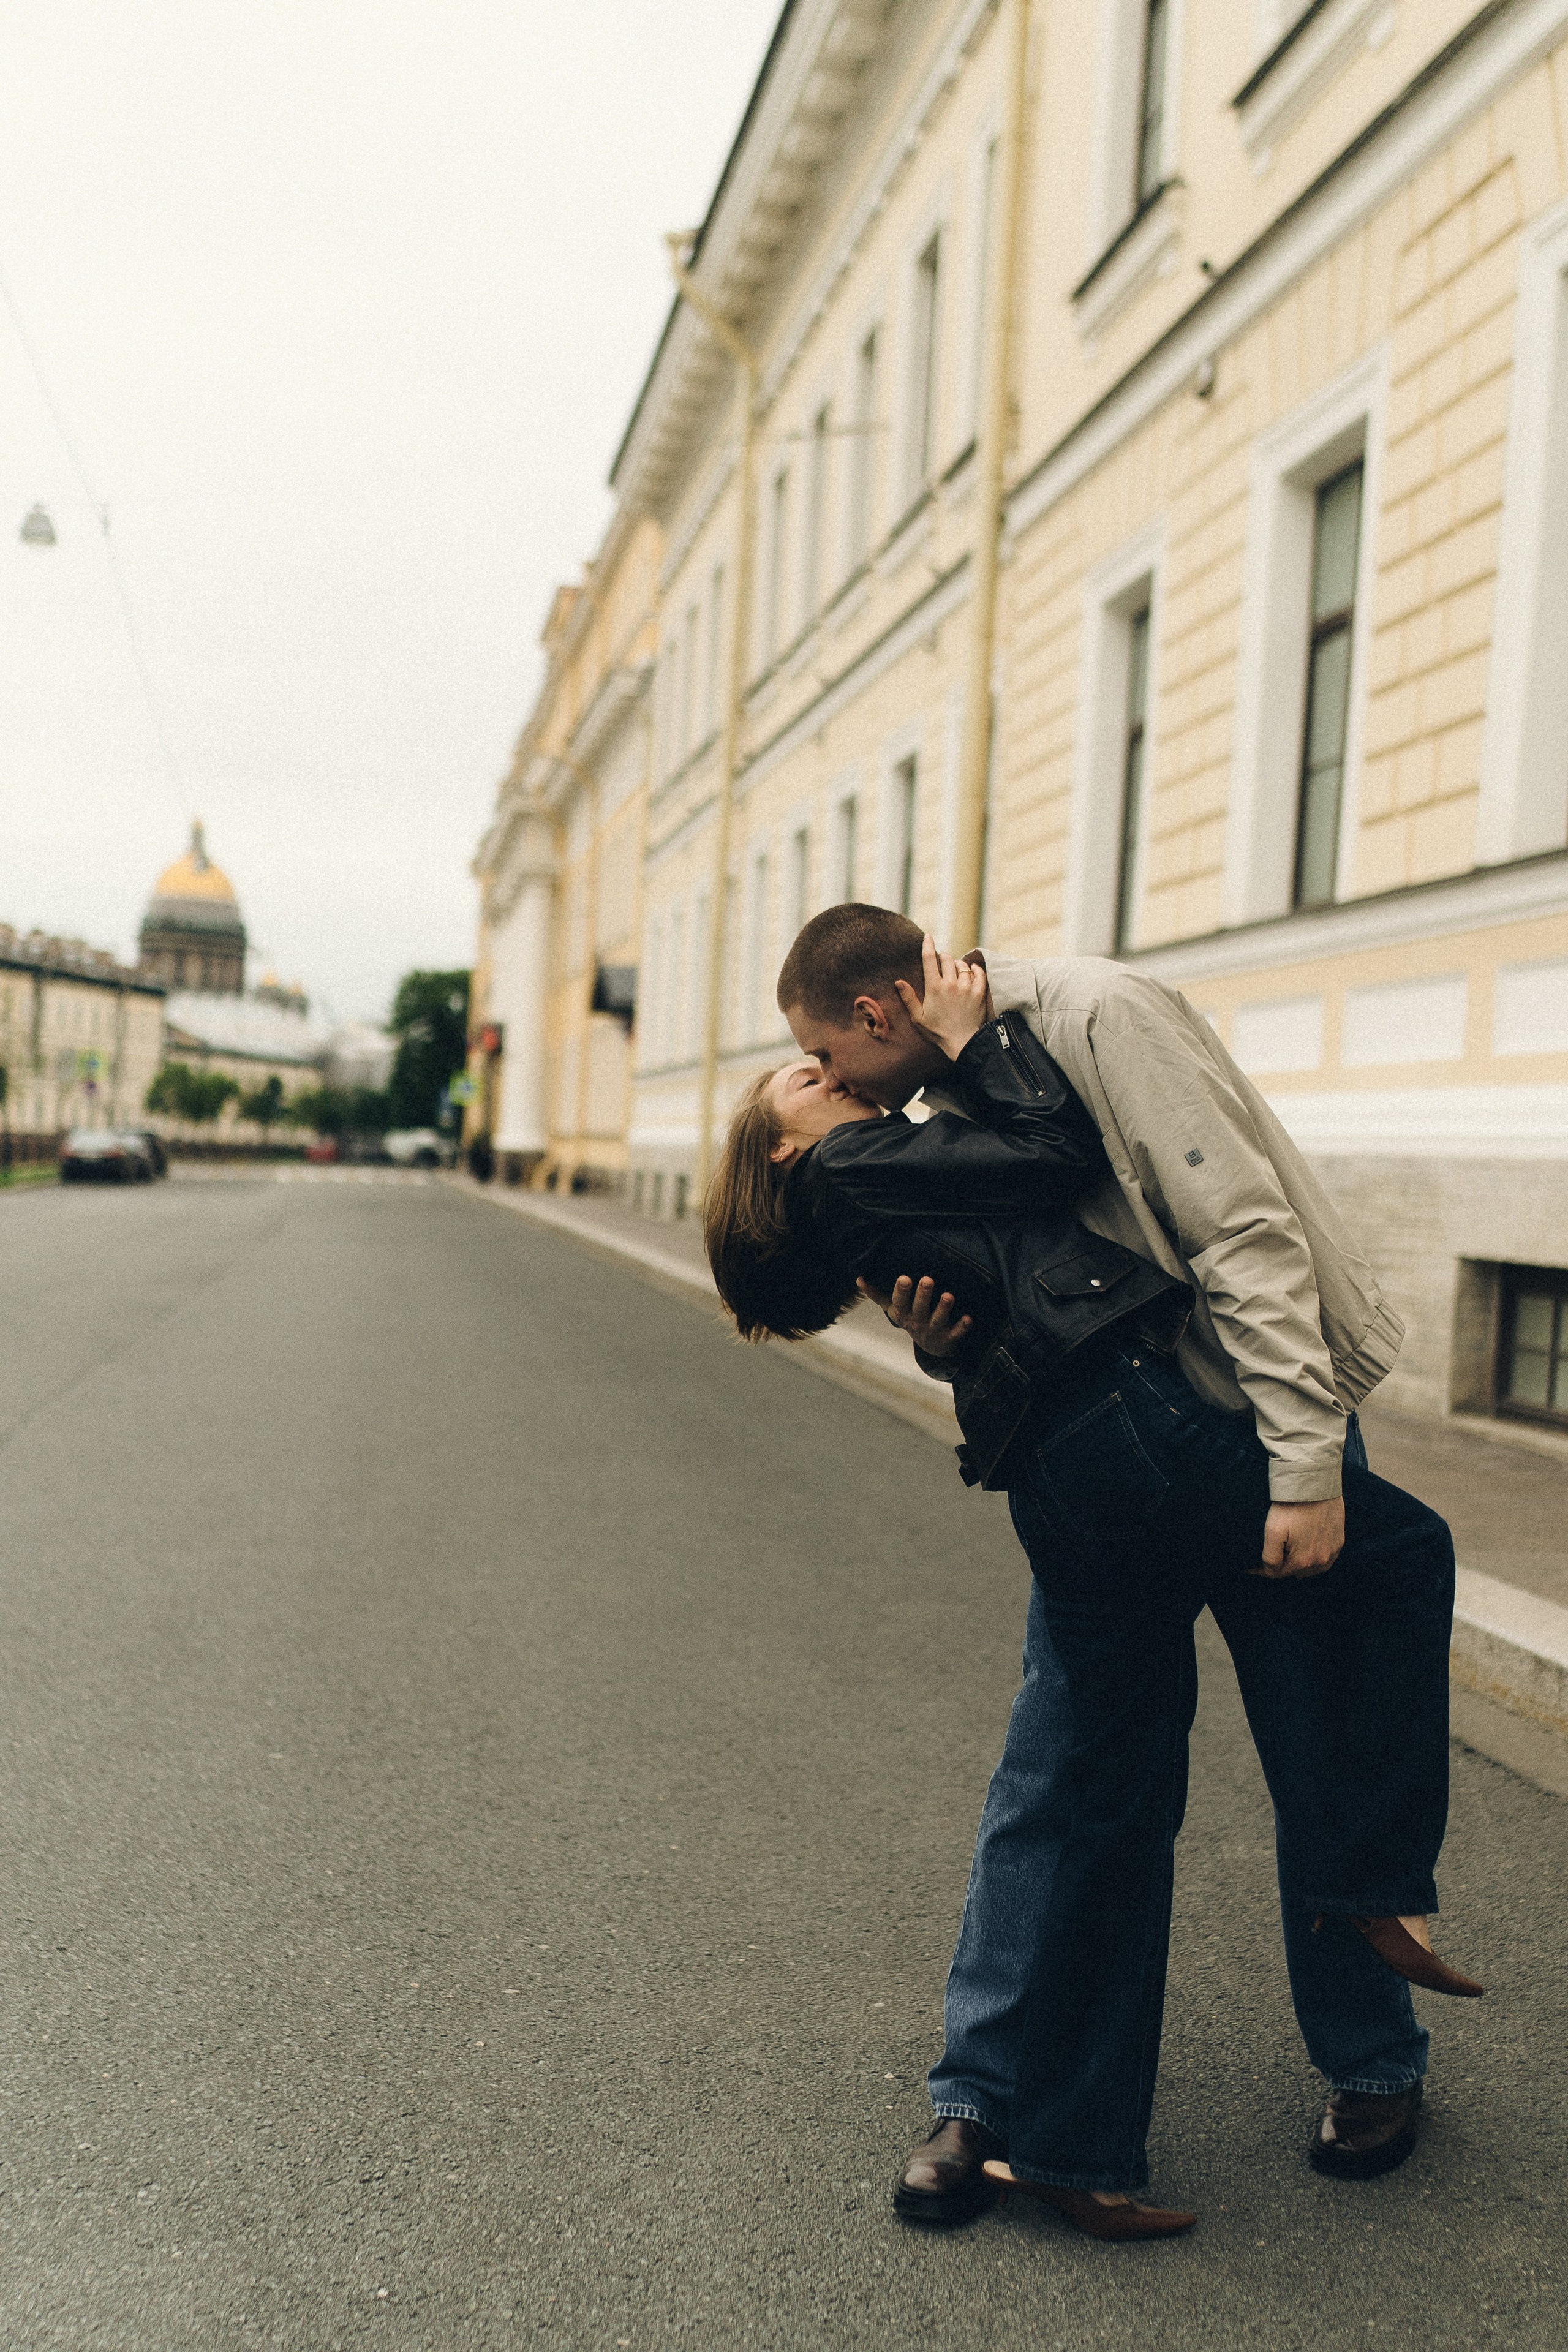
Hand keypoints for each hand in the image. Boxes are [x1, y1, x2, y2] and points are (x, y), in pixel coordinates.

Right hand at [857, 1273, 974, 1358]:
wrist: (931, 1348)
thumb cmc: (911, 1319)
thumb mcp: (894, 1309)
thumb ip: (877, 1295)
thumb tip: (859, 1278)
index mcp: (904, 1314)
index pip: (899, 1302)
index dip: (901, 1291)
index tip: (904, 1278)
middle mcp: (917, 1322)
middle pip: (919, 1309)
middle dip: (923, 1295)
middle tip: (927, 1279)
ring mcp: (933, 1331)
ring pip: (938, 1320)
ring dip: (943, 1308)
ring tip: (948, 1295)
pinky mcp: (949, 1338)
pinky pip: (956, 1333)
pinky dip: (962, 1327)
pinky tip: (969, 1318)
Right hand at [893, 936, 992, 1060]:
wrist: (962, 1042)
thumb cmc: (938, 1032)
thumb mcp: (918, 1017)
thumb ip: (909, 998)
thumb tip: (898, 982)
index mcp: (934, 987)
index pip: (929, 959)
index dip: (928, 944)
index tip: (928, 936)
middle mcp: (951, 983)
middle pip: (947, 959)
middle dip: (943, 956)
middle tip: (941, 960)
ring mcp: (966, 987)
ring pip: (962, 965)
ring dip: (957, 964)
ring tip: (955, 969)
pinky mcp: (979, 993)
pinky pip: (979, 973)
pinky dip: (975, 969)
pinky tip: (972, 969)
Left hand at [1251, 1498, 1345, 1577]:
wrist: (1316, 1485)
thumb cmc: (1293, 1506)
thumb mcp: (1273, 1531)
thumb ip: (1270, 1557)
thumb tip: (1269, 1572)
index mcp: (1303, 1561)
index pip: (1279, 1573)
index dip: (1264, 1570)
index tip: (1251, 1567)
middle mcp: (1321, 1560)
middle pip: (1295, 1571)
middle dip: (1282, 1567)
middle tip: (1268, 1561)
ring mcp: (1332, 1550)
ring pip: (1312, 1567)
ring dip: (1299, 1565)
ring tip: (1286, 1561)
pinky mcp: (1339, 1540)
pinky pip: (1327, 1558)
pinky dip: (1315, 1559)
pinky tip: (1308, 1554)